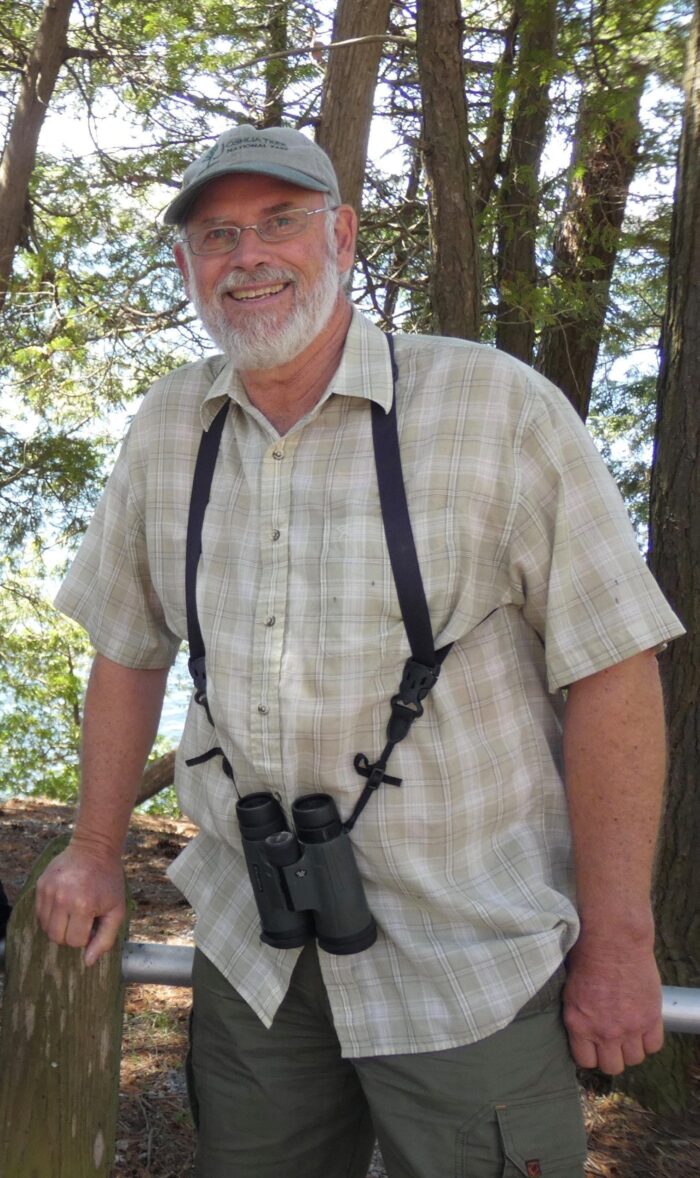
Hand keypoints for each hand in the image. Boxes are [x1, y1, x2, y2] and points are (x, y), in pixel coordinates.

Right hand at [35, 841, 125, 965]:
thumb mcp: (117, 911)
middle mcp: (62, 898)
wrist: (95, 849)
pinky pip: (39, 913)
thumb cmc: (109, 882)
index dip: (85, 937)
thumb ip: (105, 939)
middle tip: (82, 919)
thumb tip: (88, 962)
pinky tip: (63, 904)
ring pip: (45, 927)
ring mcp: (48, 890)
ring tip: (72, 912)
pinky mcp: (40, 884)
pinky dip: (50, 915)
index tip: (92, 923)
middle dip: (70, 934)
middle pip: (56, 937)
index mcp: (83, 905)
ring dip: (59, 926)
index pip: (74, 941)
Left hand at [562, 932, 663, 1073]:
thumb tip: (580, 1027)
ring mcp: (630, 1027)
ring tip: (628, 1030)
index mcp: (579, 1024)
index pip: (586, 1061)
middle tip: (611, 1039)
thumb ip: (577, 1014)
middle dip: (611, 1055)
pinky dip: (649, 1039)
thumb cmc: (586, 955)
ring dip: (631, 1047)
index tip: (593, 1045)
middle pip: (612, 1066)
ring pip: (634, 1059)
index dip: (591, 1054)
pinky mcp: (651, 1018)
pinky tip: (642, 1025)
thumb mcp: (569, 988)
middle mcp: (604, 1032)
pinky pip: (654, 1045)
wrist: (614, 939)